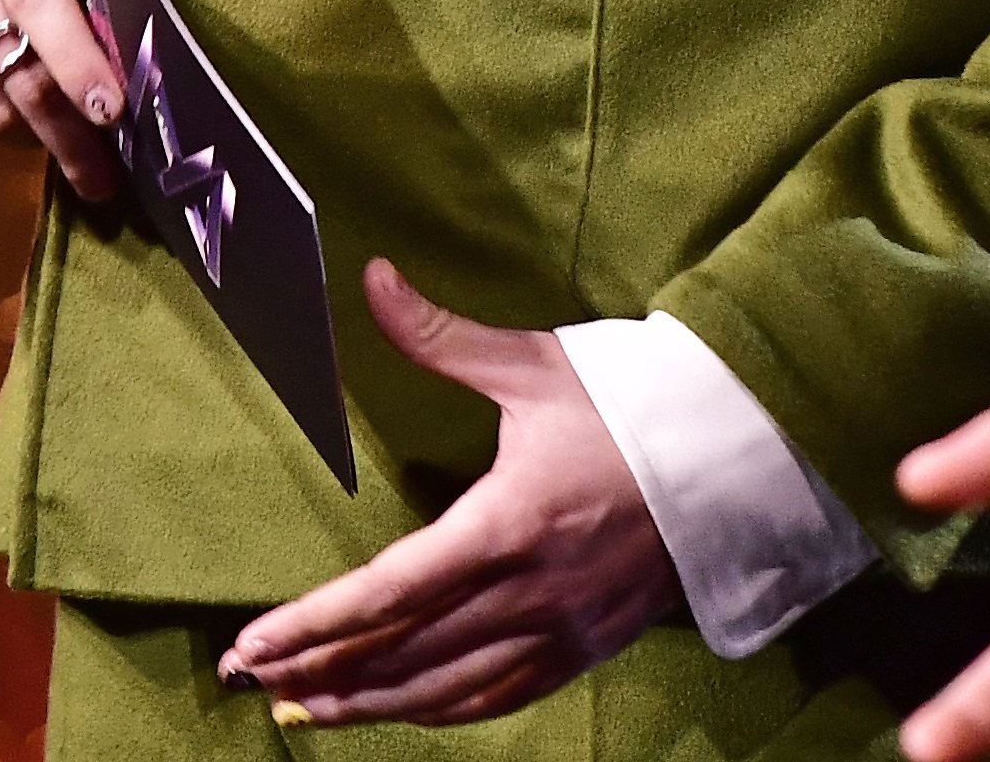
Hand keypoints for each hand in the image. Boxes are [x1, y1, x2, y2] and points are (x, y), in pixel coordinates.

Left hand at [224, 265, 683, 725]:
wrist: (739, 453)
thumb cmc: (632, 402)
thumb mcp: (533, 364)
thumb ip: (440, 335)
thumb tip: (370, 277)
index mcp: (509, 524)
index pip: (387, 591)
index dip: (312, 625)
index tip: (251, 645)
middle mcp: (531, 592)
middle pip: (403, 650)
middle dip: (319, 670)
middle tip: (250, 682)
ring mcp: (563, 630)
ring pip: (445, 688)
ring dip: (369, 703)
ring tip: (305, 711)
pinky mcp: (588, 647)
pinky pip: (499, 695)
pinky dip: (441, 710)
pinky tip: (401, 709)